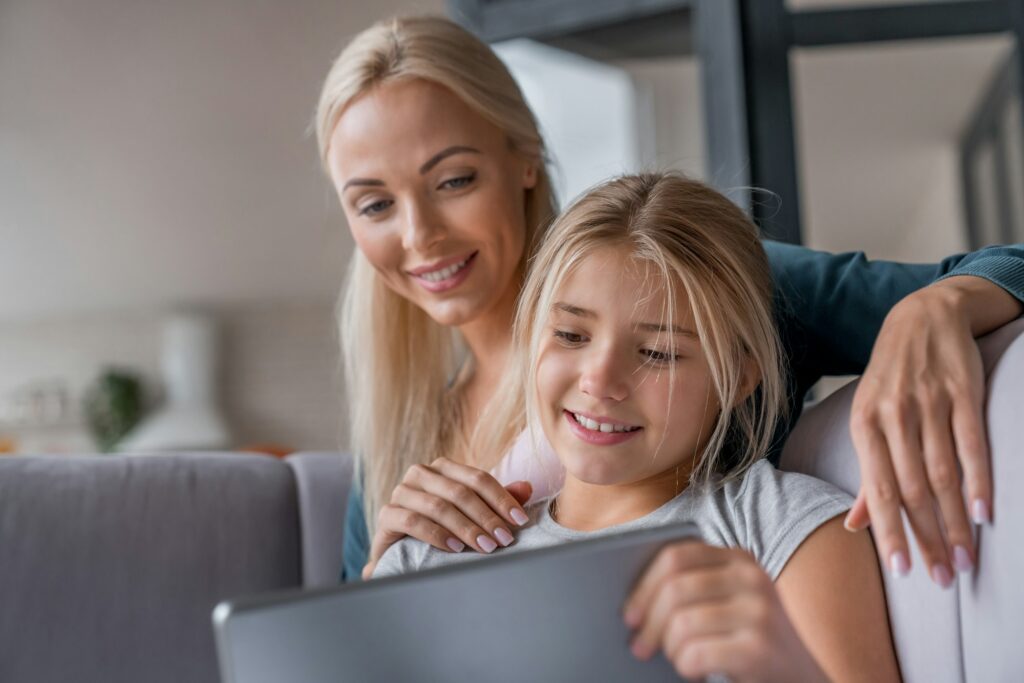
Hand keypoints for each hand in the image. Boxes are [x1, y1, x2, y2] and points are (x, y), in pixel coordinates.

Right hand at [361, 457, 531, 578]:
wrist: (400, 552)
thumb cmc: (441, 529)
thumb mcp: (472, 515)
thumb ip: (497, 500)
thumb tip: (527, 487)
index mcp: (443, 468)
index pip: (478, 478)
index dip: (502, 498)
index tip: (520, 520)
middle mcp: (420, 473)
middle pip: (460, 492)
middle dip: (487, 517)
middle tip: (505, 539)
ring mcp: (401, 492)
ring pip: (438, 506)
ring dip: (466, 528)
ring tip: (486, 547)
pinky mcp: (386, 514)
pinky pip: (413, 521)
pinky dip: (438, 535)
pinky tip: (455, 549)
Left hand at [623, 543, 826, 682]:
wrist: (803, 679)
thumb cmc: (750, 640)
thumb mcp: (728, 602)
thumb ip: (693, 587)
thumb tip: (633, 602)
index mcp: (739, 558)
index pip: (675, 557)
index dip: (644, 586)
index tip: (629, 614)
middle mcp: (752, 577)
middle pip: (674, 590)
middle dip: (649, 624)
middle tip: (639, 647)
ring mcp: (759, 612)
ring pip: (681, 624)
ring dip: (671, 650)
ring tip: (680, 659)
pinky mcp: (759, 648)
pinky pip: (696, 653)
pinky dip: (687, 667)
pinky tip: (696, 672)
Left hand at [845, 276, 1021, 585]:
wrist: (922, 316)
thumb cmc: (892, 380)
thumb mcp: (869, 420)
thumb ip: (867, 474)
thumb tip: (854, 525)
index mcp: (864, 426)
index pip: (877, 490)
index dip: (891, 532)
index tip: (904, 571)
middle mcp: (892, 417)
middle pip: (912, 490)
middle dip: (929, 538)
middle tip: (945, 578)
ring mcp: (928, 403)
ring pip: (942, 473)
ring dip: (957, 521)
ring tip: (967, 557)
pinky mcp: (962, 392)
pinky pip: (971, 444)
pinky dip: (979, 480)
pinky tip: (986, 513)